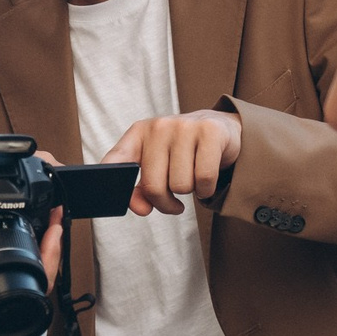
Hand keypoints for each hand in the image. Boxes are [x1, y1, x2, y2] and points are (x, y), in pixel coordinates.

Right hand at [0, 212, 64, 335]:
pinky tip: (28, 246)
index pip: (38, 286)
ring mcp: (1, 312)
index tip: (54, 229)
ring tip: (48, 229)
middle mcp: (3, 316)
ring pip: (32, 283)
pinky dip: (26, 264)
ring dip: (40, 256)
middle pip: (41, 282)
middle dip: (50, 250)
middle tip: (55, 222)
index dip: (50, 256)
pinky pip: (20, 283)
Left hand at [101, 110, 241, 215]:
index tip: (123, 204)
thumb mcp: (158, 164)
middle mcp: (158, 127)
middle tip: (173, 202)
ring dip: (189, 193)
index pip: (116, 161)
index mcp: (138, 133)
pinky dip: (206, 189)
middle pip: (153, 187)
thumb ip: (141, 189)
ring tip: (192, 178)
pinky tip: (206, 180)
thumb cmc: (183, 152)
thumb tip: (142, 209)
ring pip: (180, 186)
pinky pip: (204, 179)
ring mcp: (184, 126)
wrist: (221, 128)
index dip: (116, 187)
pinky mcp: (209, 132)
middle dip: (165, 203)